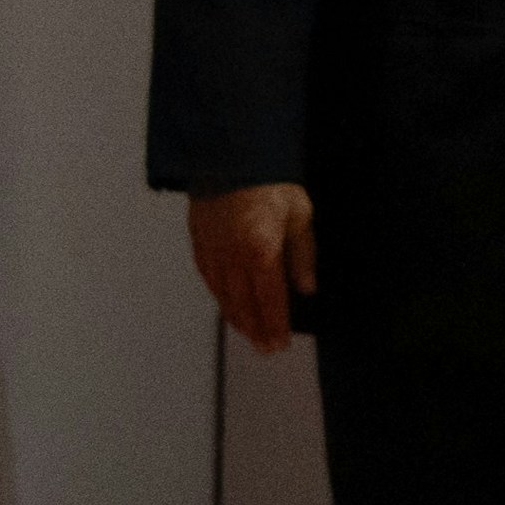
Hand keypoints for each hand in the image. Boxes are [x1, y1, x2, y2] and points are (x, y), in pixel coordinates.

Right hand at [188, 183, 313, 352]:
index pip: (269, 300)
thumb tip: (305, 288)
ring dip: (237, 319)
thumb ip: (303, 255)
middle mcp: (232, 256)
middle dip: (256, 330)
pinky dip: (219, 297)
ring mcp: (213, 250)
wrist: (231, 156)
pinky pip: (209, 279)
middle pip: (243, 304)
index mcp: (260, 251)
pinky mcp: (199, 242)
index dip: (275, 325)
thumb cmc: (271, 182)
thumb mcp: (300, 215)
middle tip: (266, 349)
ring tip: (249, 334)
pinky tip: (227, 306)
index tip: (280, 343)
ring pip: (223, 296)